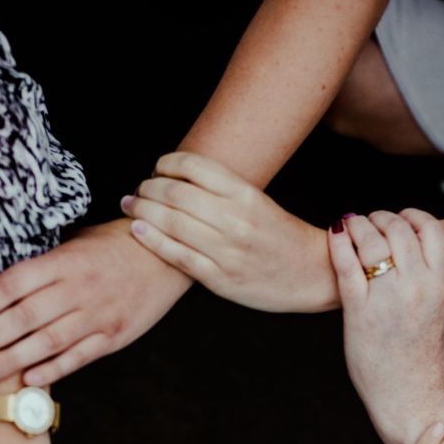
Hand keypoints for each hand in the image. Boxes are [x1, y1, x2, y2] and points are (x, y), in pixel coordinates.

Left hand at [0, 220, 189, 385]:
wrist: (165, 257)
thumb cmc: (115, 247)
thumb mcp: (77, 243)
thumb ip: (44, 264)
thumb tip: (4, 284)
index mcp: (65, 262)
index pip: (12, 285)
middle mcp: (79, 289)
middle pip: (23, 317)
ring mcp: (98, 315)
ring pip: (47, 342)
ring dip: (11, 360)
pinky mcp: (115, 336)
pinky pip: (79, 356)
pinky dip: (53, 369)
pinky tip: (29, 380)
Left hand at [120, 152, 333, 312]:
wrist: (312, 273)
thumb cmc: (281, 237)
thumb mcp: (258, 202)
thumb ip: (223, 191)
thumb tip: (178, 179)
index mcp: (247, 195)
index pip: (195, 167)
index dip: (167, 163)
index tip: (157, 168)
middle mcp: (236, 221)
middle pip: (176, 193)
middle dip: (148, 188)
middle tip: (138, 190)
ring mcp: (228, 252)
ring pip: (172, 223)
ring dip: (143, 211)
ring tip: (132, 206)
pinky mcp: (220, 279)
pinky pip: (177, 256)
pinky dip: (152, 240)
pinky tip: (138, 230)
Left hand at [328, 209, 443, 443]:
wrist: (409, 398)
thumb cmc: (416, 360)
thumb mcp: (432, 313)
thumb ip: (421, 282)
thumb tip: (400, 255)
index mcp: (438, 288)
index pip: (432, 231)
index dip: (413, 216)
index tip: (398, 218)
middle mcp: (416, 288)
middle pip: (400, 229)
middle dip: (381, 217)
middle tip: (368, 221)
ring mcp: (387, 299)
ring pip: (373, 241)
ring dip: (360, 225)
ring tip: (351, 226)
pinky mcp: (359, 312)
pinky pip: (346, 265)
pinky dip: (339, 243)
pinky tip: (334, 234)